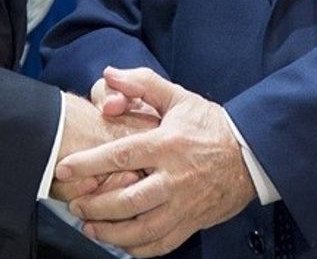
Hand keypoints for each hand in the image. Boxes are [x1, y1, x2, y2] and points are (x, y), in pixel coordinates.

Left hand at [57, 66, 256, 256]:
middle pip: (127, 200)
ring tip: (90, 227)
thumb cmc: (210, 125)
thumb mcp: (178, 97)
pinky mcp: (193, 222)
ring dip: (111, 233)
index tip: (65, 168)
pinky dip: (139, 249)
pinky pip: (162, 244)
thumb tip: (109, 74)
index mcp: (167, 144)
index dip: (88, 164)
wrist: (251, 153)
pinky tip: (123, 243)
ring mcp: (184, 204)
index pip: (120, 155)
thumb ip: (142, 84)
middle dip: (95, 206)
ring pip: (142, 229)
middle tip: (76, 203)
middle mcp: (174, 177)